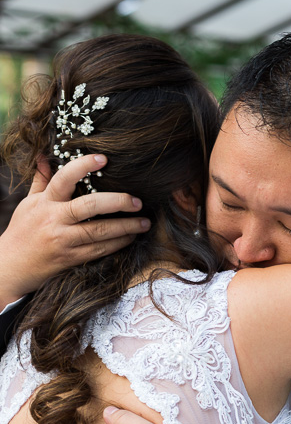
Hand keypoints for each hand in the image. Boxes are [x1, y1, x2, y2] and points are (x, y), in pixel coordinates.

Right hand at [0, 155, 149, 303]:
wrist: (10, 268)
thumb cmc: (23, 230)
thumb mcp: (29, 203)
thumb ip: (42, 180)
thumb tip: (46, 156)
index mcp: (45, 202)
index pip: (63, 178)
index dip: (83, 166)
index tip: (104, 158)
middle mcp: (54, 220)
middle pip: (90, 206)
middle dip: (118, 202)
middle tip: (138, 201)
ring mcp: (64, 240)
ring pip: (100, 231)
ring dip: (127, 227)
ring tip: (145, 222)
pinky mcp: (71, 258)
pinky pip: (100, 250)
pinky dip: (119, 243)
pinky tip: (132, 236)